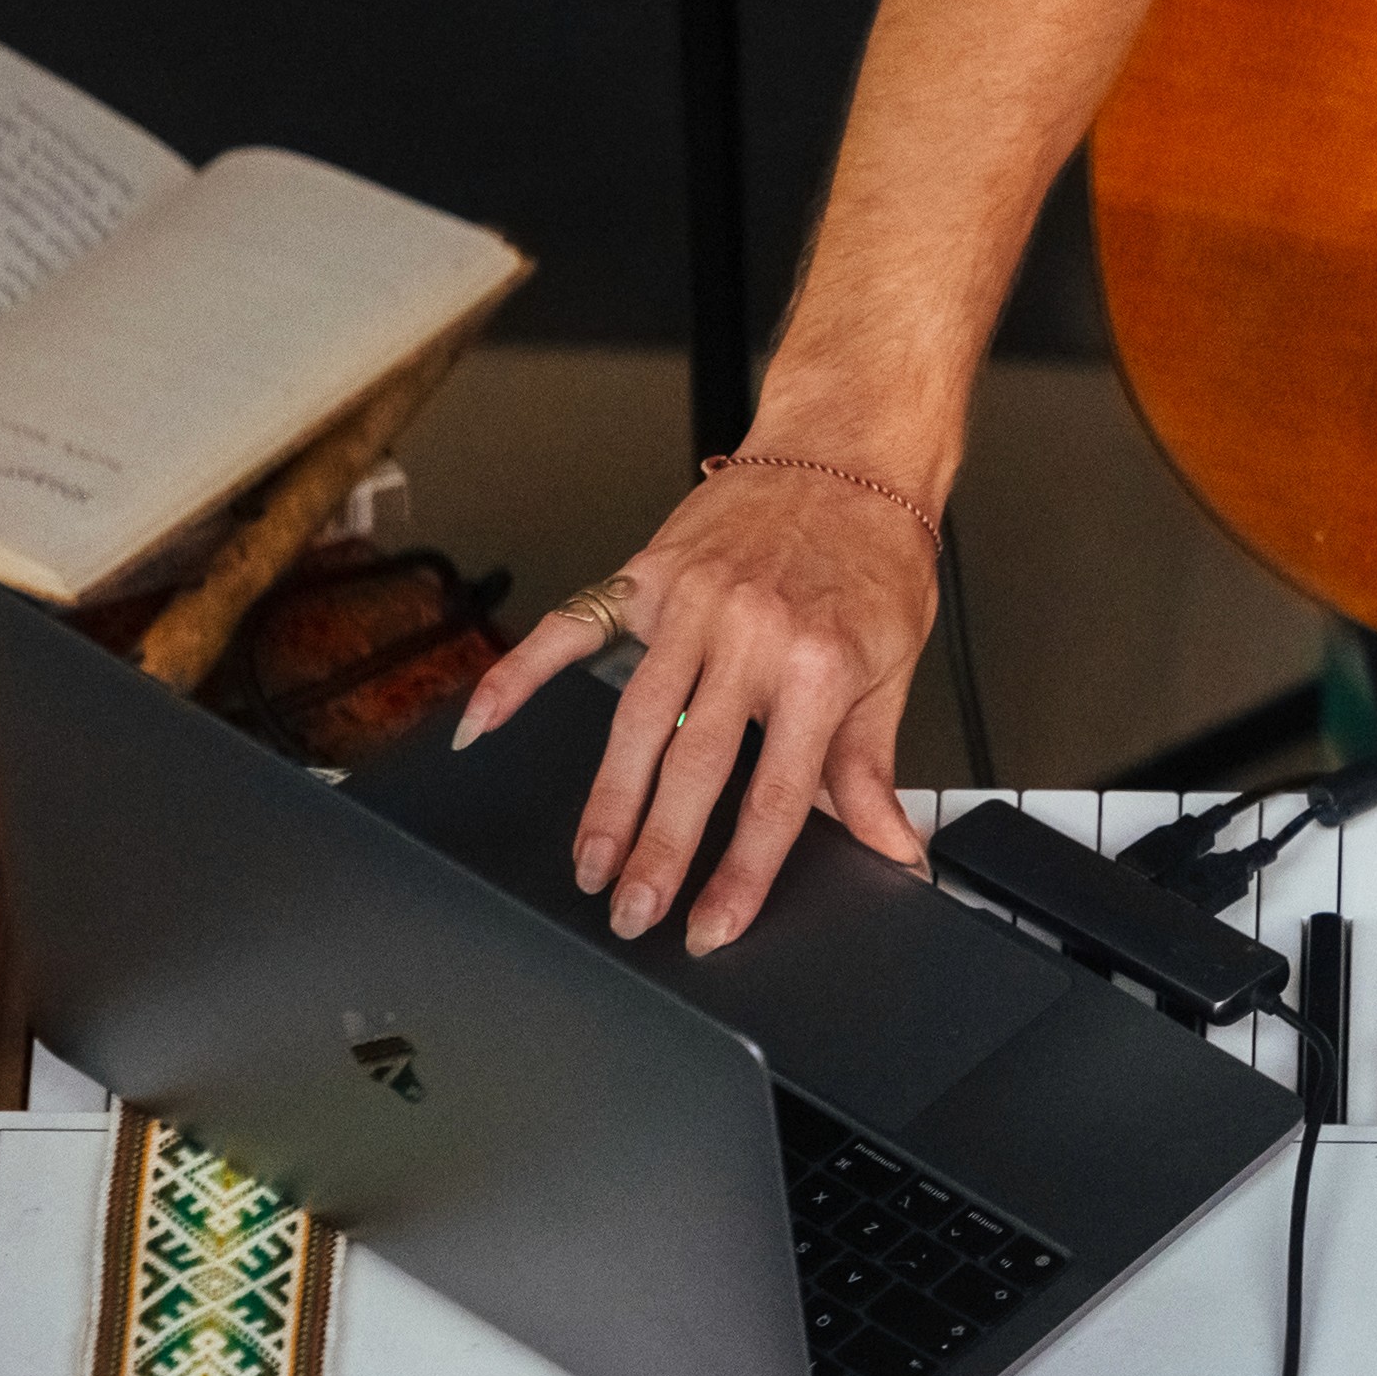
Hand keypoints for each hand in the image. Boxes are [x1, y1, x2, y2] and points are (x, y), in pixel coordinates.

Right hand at [451, 458, 943, 949]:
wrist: (853, 450)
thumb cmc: (876, 554)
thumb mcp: (893, 664)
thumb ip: (870, 766)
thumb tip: (893, 852)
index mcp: (819, 664)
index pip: (775, 795)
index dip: (742, 873)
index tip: (713, 925)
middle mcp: (751, 634)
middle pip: (692, 767)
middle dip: (659, 852)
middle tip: (633, 914)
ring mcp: (692, 603)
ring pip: (633, 718)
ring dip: (605, 801)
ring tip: (589, 865)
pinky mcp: (649, 575)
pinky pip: (570, 631)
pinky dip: (518, 677)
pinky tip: (483, 725)